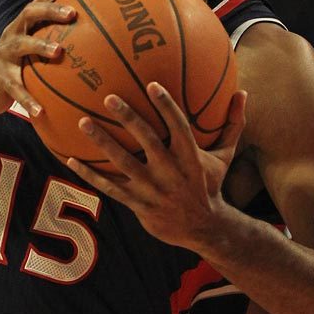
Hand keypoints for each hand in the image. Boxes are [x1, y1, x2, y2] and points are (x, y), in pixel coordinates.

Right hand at [0, 0, 96, 117]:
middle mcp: (15, 31)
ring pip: (21, 44)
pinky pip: (16, 89)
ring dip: (40, 46)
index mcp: (29, 22)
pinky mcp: (0, 78)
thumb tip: (107, 39)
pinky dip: (28, 100)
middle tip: (73, 14)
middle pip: (31, 11)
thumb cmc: (22, 67)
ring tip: (58, 52)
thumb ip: (65, 40)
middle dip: (52, 9)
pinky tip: (41, 111)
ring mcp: (4, 53)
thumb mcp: (40, 49)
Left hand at [66, 83, 245, 249]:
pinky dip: (89, 175)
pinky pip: (109, 188)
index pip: (178, 126)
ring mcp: (153, 189)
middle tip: (109, 97)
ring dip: (103, 142)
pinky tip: (70, 160)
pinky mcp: (138, 205)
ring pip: (123, 163)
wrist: (204, 228)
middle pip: (147, 141)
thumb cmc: (211, 185)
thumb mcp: (225, 156)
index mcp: (191, 156)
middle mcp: (171, 172)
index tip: (151, 84)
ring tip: (84, 122)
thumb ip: (232, 124)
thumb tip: (243, 93)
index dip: (166, 106)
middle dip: (128, 118)